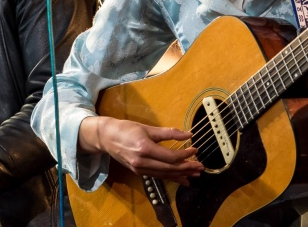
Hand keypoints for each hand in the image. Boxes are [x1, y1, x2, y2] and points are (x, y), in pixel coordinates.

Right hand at [79, 116, 204, 184]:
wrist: (106, 138)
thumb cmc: (127, 129)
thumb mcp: (147, 128)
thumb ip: (168, 132)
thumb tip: (187, 134)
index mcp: (145, 148)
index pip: (170, 157)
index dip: (185, 155)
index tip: (195, 149)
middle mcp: (142, 162)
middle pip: (169, 168)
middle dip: (187, 168)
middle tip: (201, 167)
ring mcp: (140, 169)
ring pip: (165, 175)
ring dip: (181, 175)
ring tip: (195, 175)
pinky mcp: (139, 172)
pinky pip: (158, 176)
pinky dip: (171, 178)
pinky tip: (182, 179)